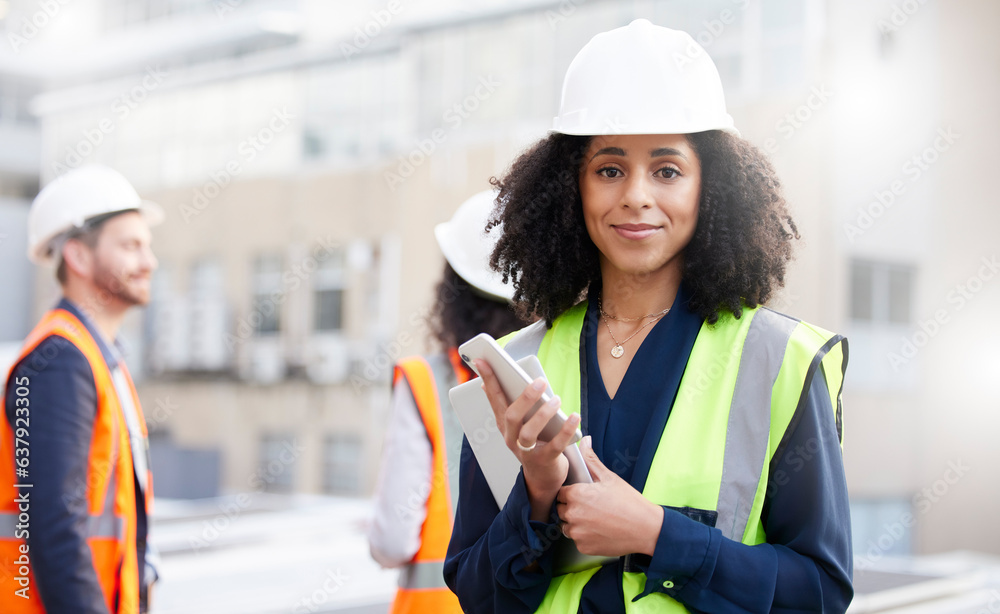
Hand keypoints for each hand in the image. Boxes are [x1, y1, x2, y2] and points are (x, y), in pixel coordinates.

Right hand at [476, 359, 581, 520]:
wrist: (542, 477)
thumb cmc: (533, 441)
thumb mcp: (518, 423)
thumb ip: (509, 402)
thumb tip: (493, 382)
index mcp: (504, 424)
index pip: (493, 398)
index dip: (488, 379)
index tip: (482, 359)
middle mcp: (511, 437)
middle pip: (512, 416)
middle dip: (525, 398)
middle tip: (540, 382)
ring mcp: (526, 451)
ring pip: (529, 432)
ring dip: (543, 414)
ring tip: (557, 399)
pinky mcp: (544, 460)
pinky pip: (555, 445)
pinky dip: (565, 430)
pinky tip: (574, 416)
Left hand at [556, 436, 663, 556]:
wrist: (645, 529)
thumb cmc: (629, 502)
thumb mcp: (609, 478)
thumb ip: (591, 460)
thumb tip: (584, 441)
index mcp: (576, 495)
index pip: (561, 493)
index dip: (571, 493)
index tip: (584, 495)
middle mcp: (572, 514)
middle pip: (561, 510)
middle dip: (572, 507)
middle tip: (592, 507)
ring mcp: (577, 533)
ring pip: (567, 526)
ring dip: (576, 523)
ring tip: (596, 519)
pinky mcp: (583, 547)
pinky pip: (577, 540)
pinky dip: (585, 537)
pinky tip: (599, 530)